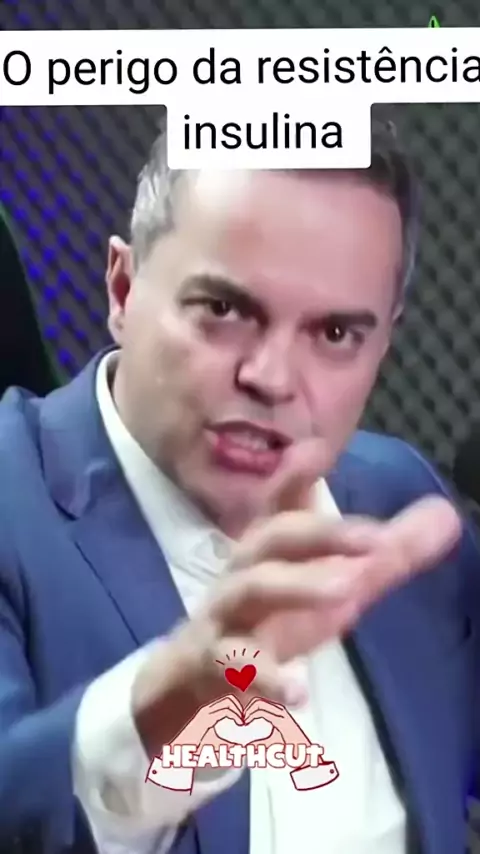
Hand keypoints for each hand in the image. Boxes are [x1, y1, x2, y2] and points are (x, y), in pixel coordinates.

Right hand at [132, 441, 461, 756]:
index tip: (318, 449)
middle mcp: (244, 572)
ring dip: (296, 586)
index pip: (283, 505)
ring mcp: (223, 616)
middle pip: (271, 537)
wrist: (184, 680)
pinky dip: (264, 679)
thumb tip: (446, 515)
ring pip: (249, 590)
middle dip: (320, 531)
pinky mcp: (210, 665)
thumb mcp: (326, 591)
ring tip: (350, 592)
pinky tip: (298, 693)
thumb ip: (385, 558)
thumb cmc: (263, 623)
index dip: (297, 476)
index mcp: (269, 552)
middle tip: (376, 541)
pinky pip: (232, 668)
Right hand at [174, 694, 243, 745]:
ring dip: (238, 711)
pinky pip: (225, 711)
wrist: (181, 753)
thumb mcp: (217, 744)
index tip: (243, 722)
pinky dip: (235, 716)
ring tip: (242, 723)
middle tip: (244, 722)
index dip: (238, 709)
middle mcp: (207, 709)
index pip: (228, 700)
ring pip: (229, 701)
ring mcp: (206, 712)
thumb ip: (228, 743)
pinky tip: (238, 725)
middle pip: (230, 698)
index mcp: (209, 713)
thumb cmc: (196, 750)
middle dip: (240, 708)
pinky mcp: (206, 718)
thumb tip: (243, 747)